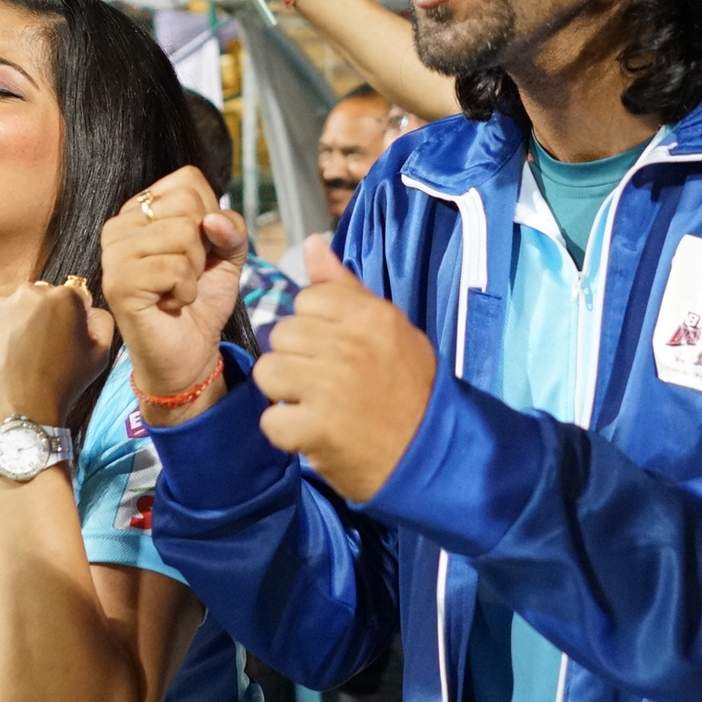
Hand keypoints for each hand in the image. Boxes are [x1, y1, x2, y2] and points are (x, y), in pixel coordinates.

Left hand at [0, 280, 113, 428]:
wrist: (20, 409)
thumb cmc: (64, 383)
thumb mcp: (100, 354)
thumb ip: (102, 320)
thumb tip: (89, 309)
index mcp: (64, 296)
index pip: (75, 296)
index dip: (75, 318)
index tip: (69, 338)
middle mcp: (30, 292)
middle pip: (44, 297)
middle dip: (47, 314)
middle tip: (46, 347)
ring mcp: (1, 305)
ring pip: (18, 306)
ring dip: (23, 321)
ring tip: (24, 353)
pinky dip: (2, 331)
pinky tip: (8, 354)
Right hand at [100, 165, 249, 420]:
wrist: (188, 353)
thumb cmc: (201, 300)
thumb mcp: (227, 255)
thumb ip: (231, 227)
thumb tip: (214, 220)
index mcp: (140, 209)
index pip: (189, 180)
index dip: (210, 215)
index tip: (199, 249)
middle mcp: (120, 224)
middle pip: (187, 204)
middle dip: (204, 245)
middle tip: (187, 274)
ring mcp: (114, 253)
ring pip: (183, 235)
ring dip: (195, 270)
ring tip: (177, 289)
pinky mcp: (119, 283)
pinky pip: (175, 268)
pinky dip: (186, 291)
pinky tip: (171, 303)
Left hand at [252, 241, 433, 502]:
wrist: (432, 457)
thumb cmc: (411, 389)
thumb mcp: (390, 329)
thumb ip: (345, 289)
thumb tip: (311, 243)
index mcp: (370, 316)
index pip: (306, 300)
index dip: (314, 326)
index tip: (335, 349)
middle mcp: (348, 346)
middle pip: (282, 334)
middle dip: (297, 359)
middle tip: (327, 383)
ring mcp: (330, 388)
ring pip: (269, 372)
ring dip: (285, 393)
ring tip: (315, 405)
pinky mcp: (316, 430)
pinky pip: (270, 420)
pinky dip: (287, 432)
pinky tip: (312, 432)